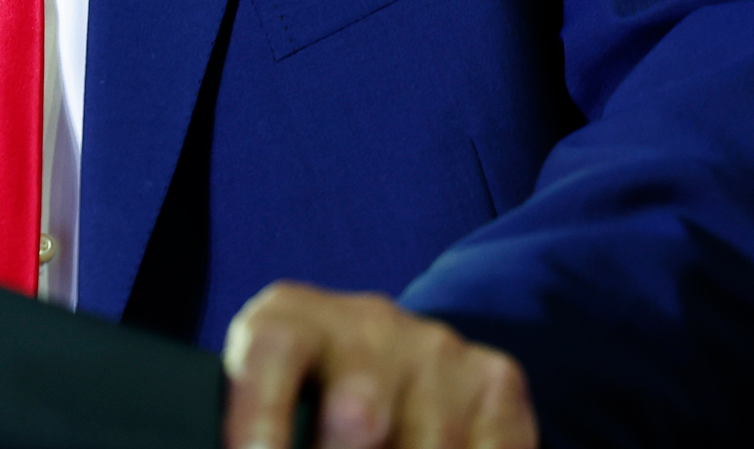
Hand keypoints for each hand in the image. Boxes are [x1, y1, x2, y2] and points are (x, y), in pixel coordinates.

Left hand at [222, 282, 536, 448]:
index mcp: (290, 317)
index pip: (274, 348)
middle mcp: (366, 322)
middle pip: (360, 415)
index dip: (260, 415)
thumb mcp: (269, 400)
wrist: (392, 363)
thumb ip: (263, 430)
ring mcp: (435, 349)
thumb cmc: (307, 400)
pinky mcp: (494, 381)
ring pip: (428, 448)